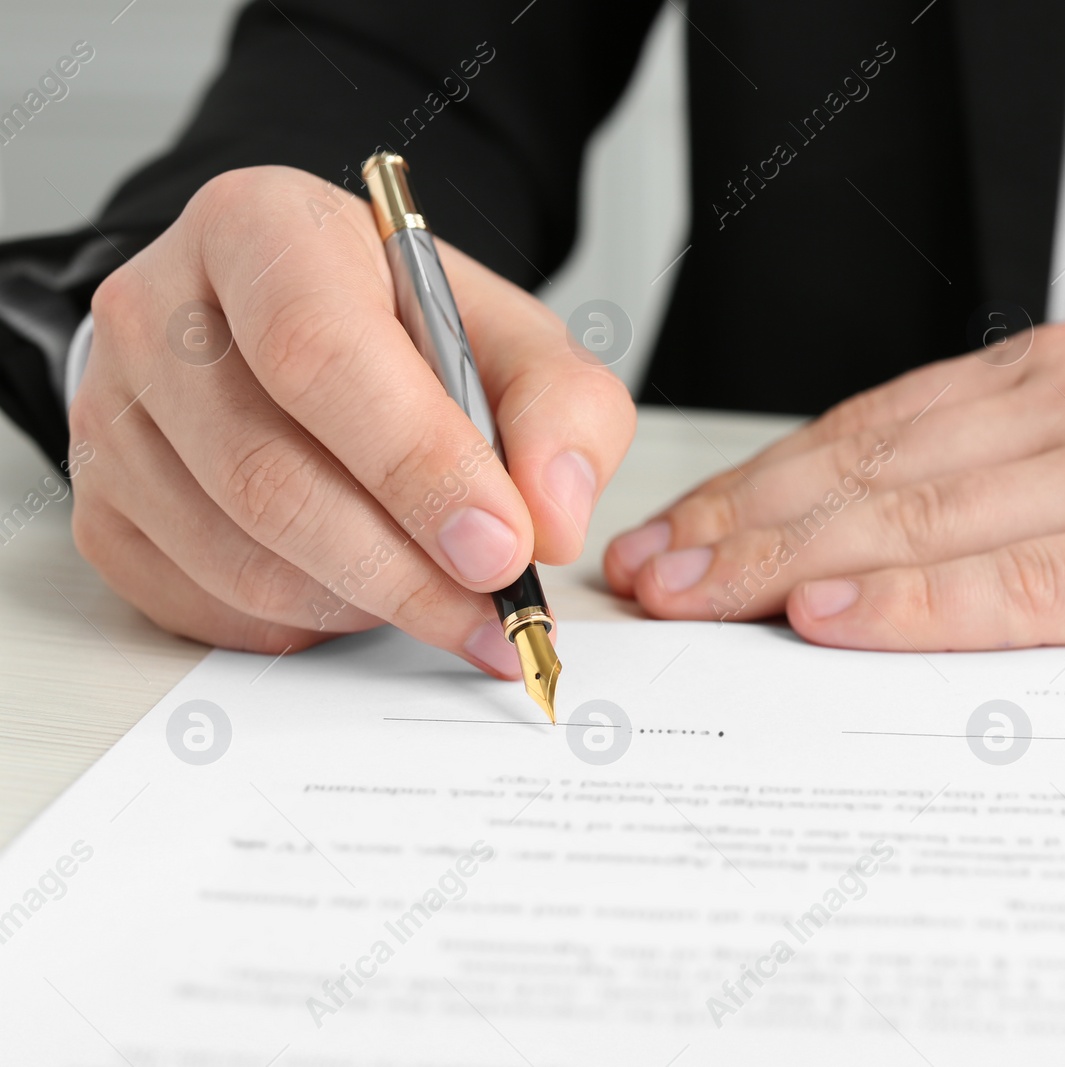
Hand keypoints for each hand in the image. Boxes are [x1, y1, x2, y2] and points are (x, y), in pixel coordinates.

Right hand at [71, 166, 633, 673]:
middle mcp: (159, 313)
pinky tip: (367, 592)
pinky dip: (307, 623)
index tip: (503, 545)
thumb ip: (563, 410)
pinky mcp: (103, 509)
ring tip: (449, 600)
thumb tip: (553, 516)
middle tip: (496, 610)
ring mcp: (114, 417)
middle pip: (269, 474)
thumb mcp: (512, 338)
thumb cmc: (403, 333)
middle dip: (405, 568)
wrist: (298, 335)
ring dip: (366, 604)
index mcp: (260, 231)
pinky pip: (207, 604)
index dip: (418, 464)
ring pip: (239, 557)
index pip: (320, 353)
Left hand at [604, 293, 1064, 649]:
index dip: (762, 481)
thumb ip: (1043, 444)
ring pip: (920, 520)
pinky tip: (840, 618)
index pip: (872, 429)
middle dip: (741, 527)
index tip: (681, 528)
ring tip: (693, 598)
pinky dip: (923, 603)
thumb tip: (923, 511)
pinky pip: (1031, 583)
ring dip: (788, 560)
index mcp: (1058, 376)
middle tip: (645, 574)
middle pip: (867, 472)